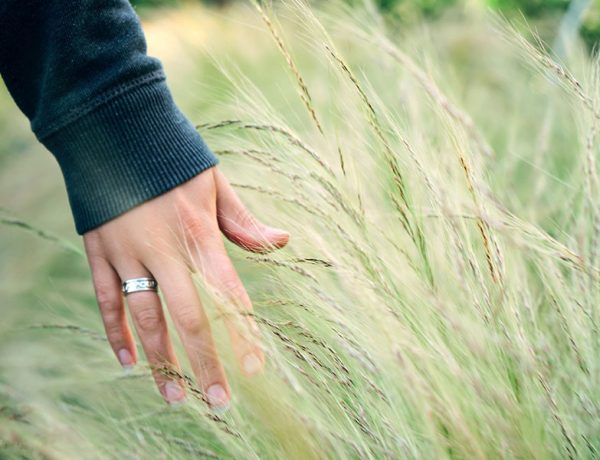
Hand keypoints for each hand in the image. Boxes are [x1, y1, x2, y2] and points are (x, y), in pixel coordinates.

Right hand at [83, 167, 288, 409]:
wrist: (115, 126)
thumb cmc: (174, 158)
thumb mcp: (214, 184)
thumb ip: (244, 223)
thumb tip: (284, 242)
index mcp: (198, 232)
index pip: (228, 294)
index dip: (243, 334)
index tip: (256, 370)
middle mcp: (163, 248)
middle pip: (187, 317)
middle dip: (203, 362)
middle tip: (218, 401)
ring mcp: (126, 251)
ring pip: (144, 317)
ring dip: (160, 360)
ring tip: (175, 395)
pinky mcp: (99, 249)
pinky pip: (106, 299)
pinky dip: (115, 332)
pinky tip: (127, 361)